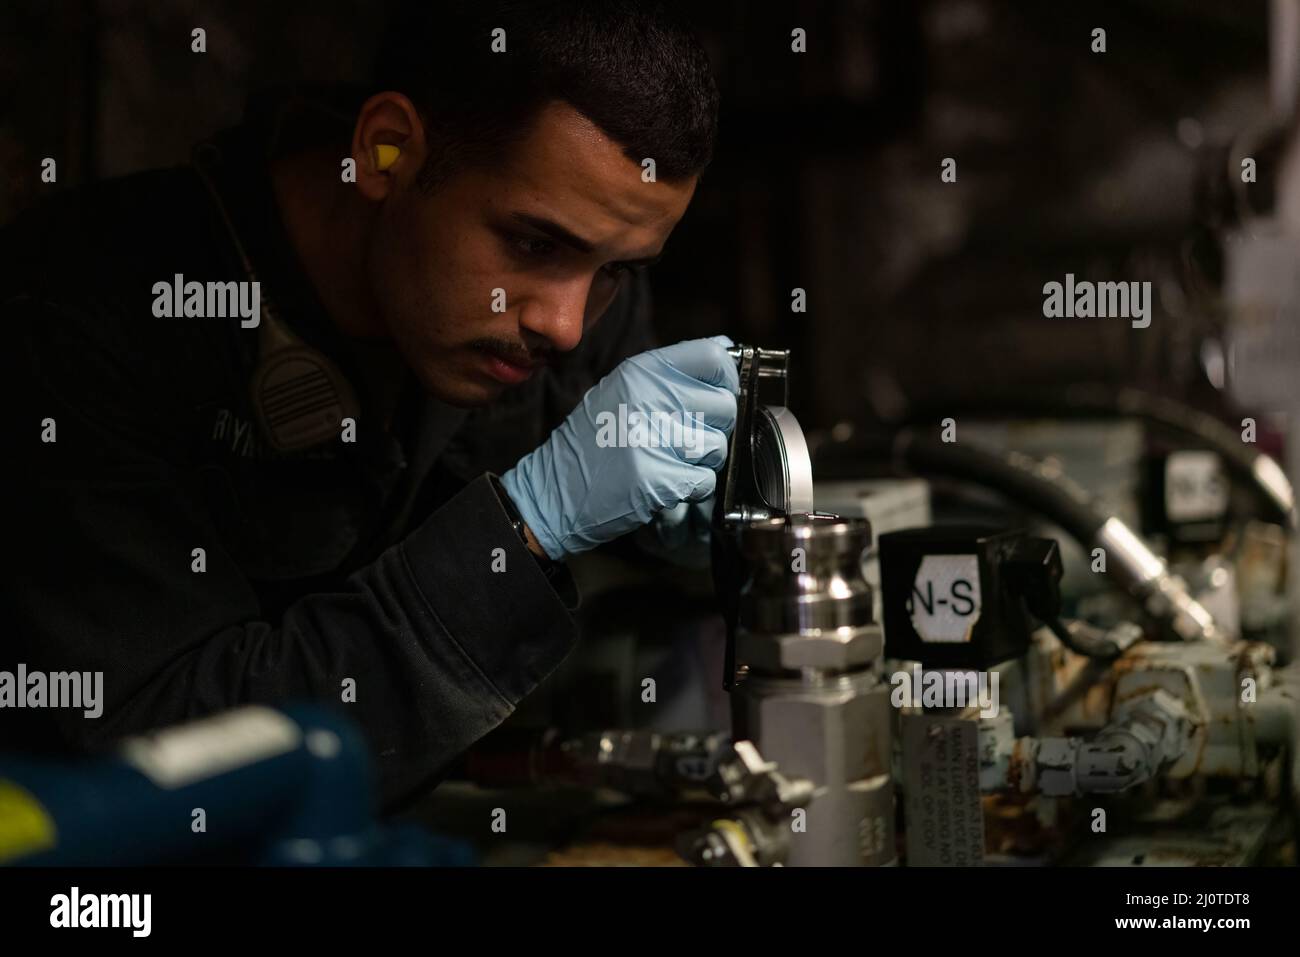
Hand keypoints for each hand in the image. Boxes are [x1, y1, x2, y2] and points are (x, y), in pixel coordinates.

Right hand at [501, 336, 738, 560]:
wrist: (553, 492)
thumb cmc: (593, 442)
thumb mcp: (624, 389)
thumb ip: (673, 371)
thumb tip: (726, 349)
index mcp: (642, 371)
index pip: (714, 358)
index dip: (726, 379)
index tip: (717, 394)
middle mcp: (648, 398)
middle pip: (724, 405)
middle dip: (713, 427)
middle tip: (682, 439)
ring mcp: (652, 439)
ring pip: (718, 446)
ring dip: (702, 461)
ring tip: (669, 461)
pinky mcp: (657, 479)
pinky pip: (705, 480)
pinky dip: (692, 488)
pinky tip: (666, 483)